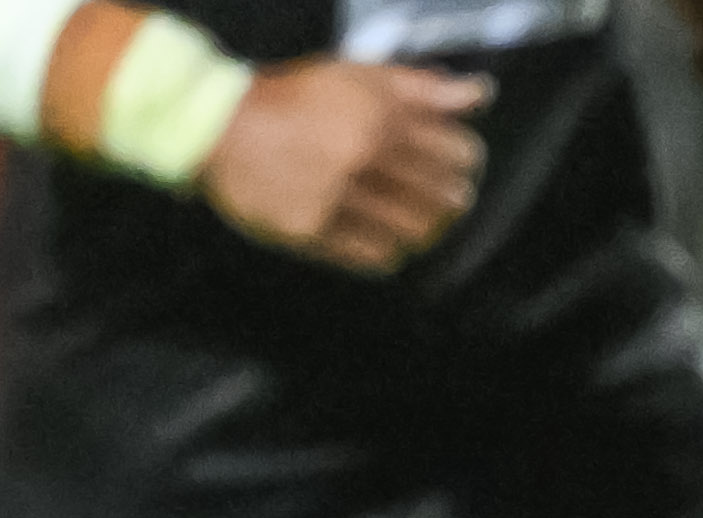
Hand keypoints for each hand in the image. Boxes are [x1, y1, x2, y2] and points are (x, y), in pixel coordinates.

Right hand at [201, 60, 488, 271]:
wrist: (224, 126)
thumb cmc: (291, 99)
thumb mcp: (359, 75)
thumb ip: (422, 87)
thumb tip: (478, 94)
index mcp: (379, 116)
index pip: (452, 152)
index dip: (465, 161)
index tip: (463, 165)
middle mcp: (363, 158)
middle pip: (438, 197)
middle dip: (451, 200)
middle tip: (450, 199)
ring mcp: (339, 198)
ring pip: (411, 231)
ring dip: (425, 230)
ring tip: (422, 223)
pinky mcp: (315, 231)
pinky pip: (373, 255)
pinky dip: (388, 251)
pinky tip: (387, 241)